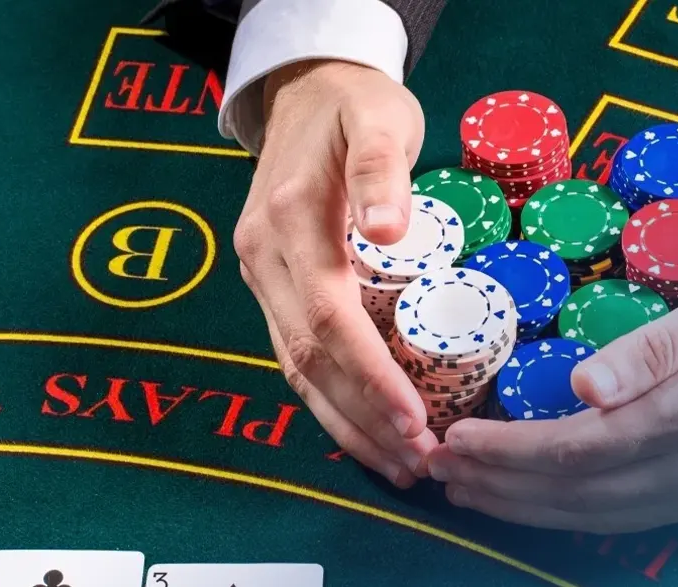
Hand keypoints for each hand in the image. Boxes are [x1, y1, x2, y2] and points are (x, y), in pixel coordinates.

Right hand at [235, 59, 433, 487]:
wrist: (304, 86)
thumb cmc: (354, 102)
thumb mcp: (377, 118)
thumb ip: (381, 170)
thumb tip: (389, 228)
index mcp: (291, 223)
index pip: (330, 319)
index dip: (371, 376)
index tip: (414, 418)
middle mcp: (264, 257)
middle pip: (309, 359)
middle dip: (362, 419)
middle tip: (416, 461)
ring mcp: (261, 274)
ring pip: (296, 365)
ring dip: (345, 421)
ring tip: (396, 463)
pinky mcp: (270, 282)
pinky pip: (295, 351)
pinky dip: (329, 396)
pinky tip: (363, 426)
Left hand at [423, 257, 677, 532]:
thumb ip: (653, 346)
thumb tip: (577, 389)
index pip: (576, 449)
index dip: (506, 452)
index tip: (452, 439)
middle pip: (580, 497)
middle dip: (501, 488)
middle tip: (438, 472)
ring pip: (607, 520)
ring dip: (532, 511)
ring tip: (474, 491)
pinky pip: (643, 520)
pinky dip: (583, 514)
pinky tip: (549, 500)